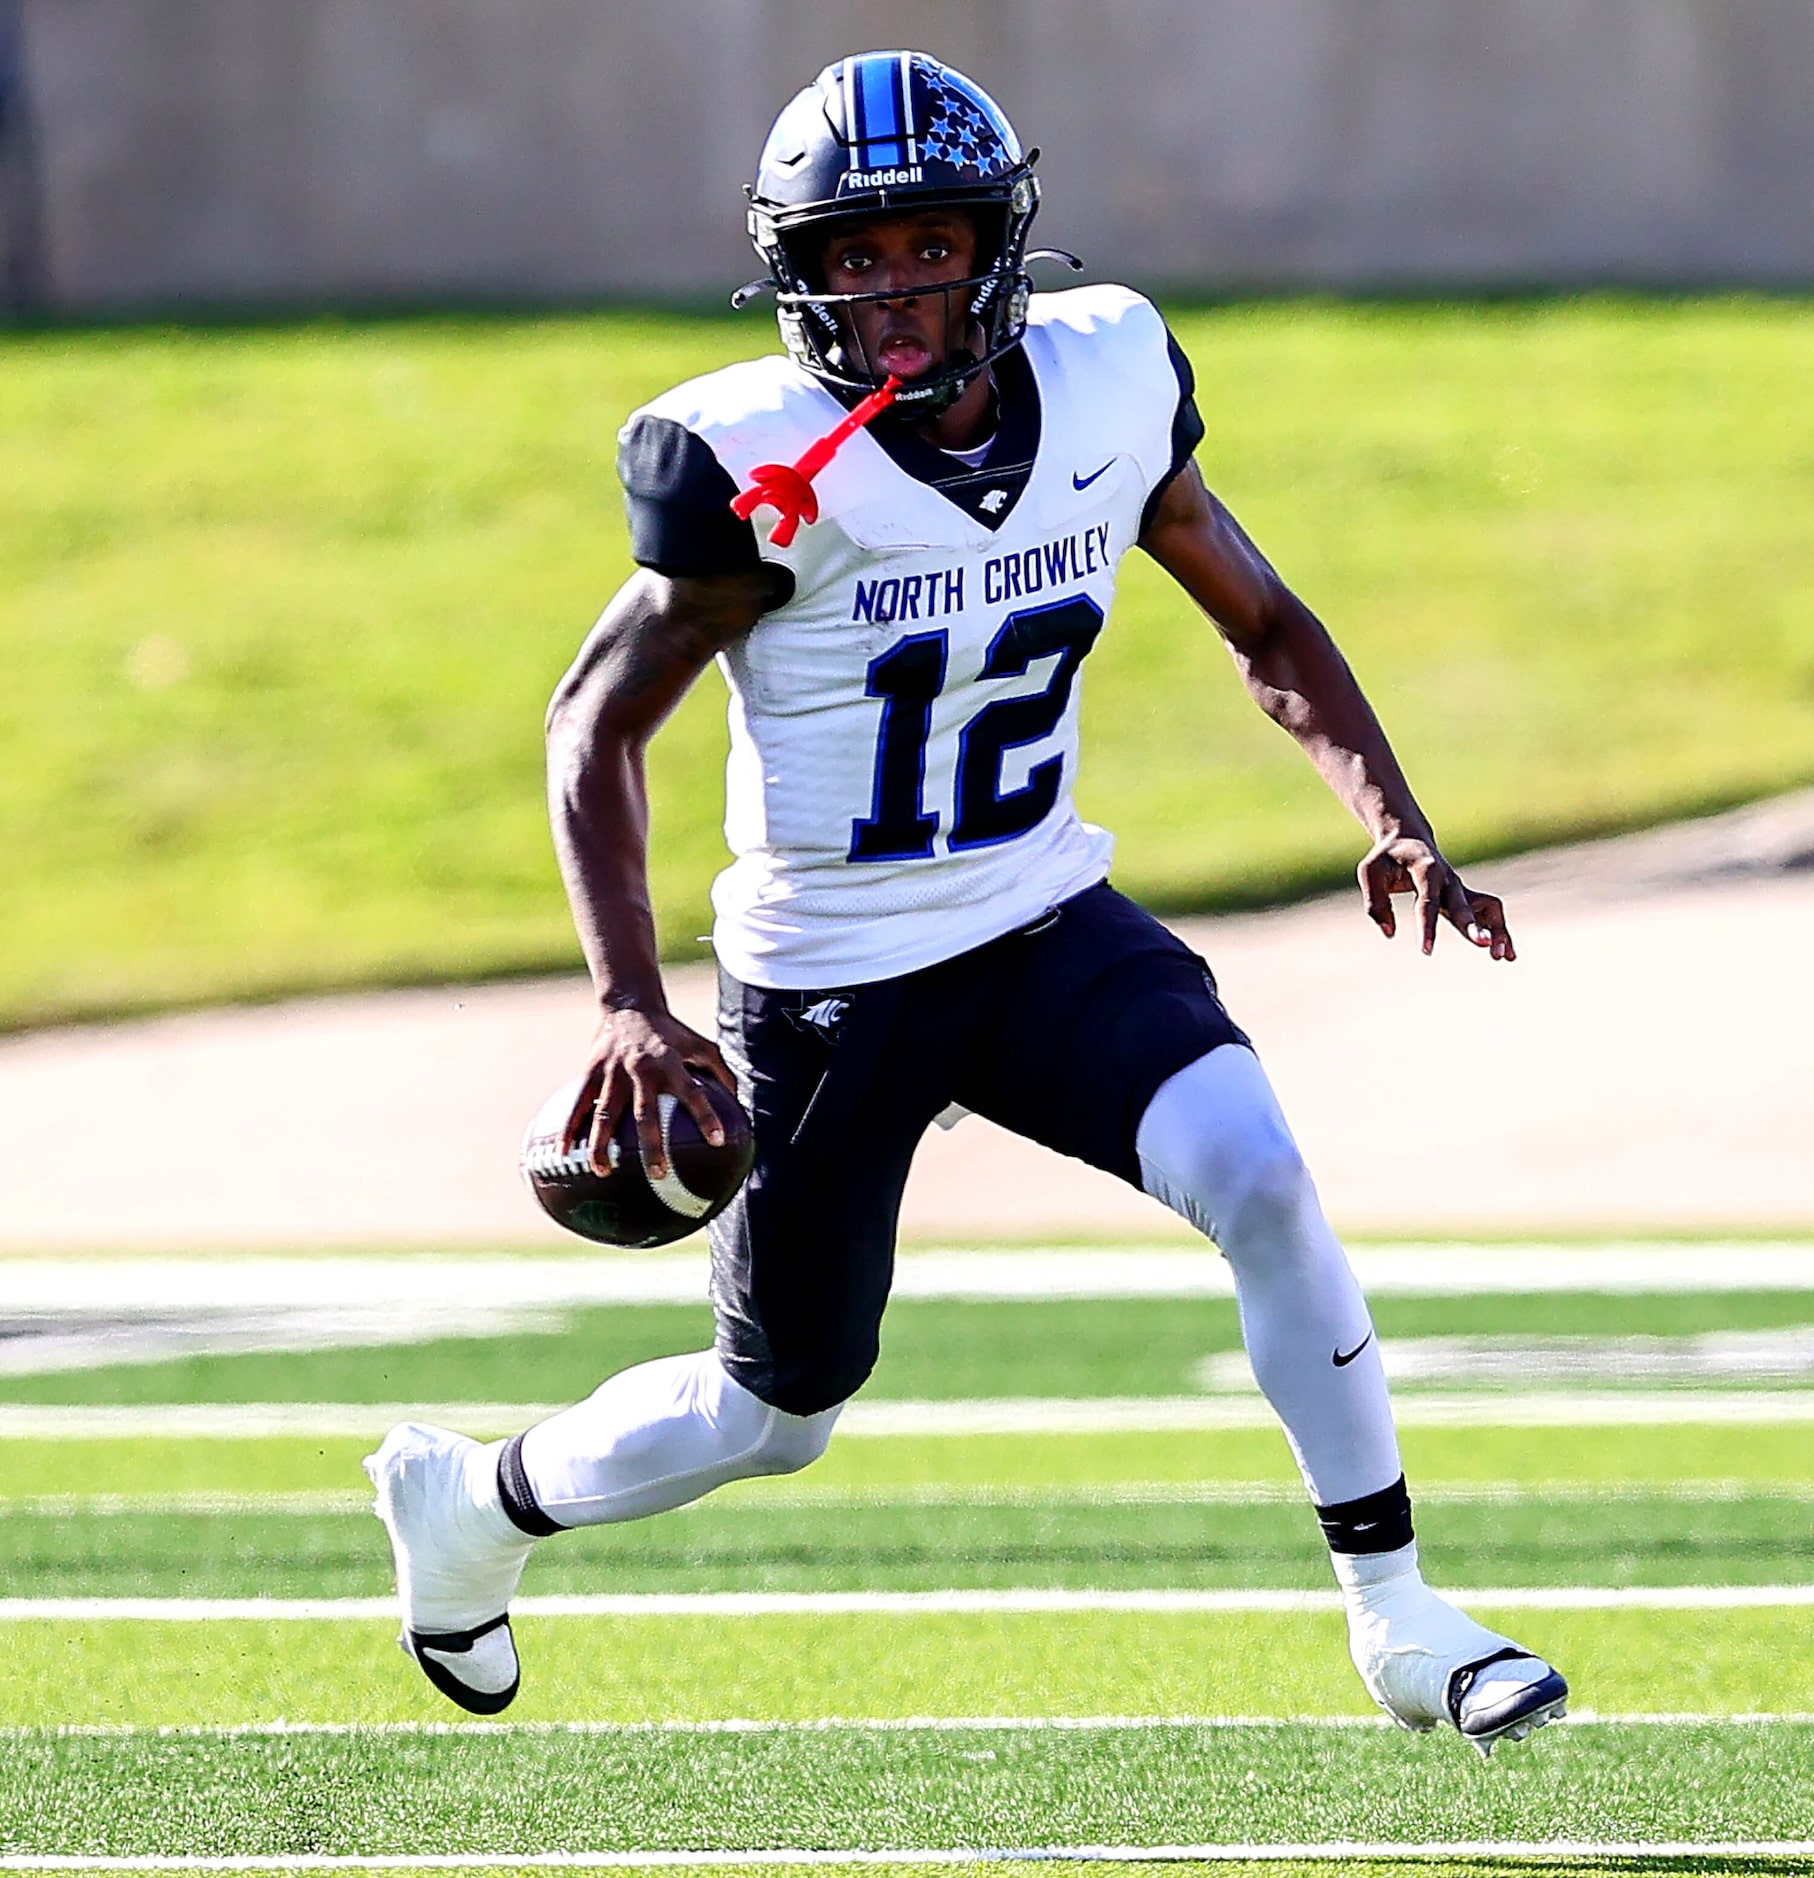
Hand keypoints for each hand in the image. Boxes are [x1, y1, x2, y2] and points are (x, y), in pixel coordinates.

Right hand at [560, 1007, 733, 1179]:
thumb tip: (739, 1102)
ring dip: (602, 1144)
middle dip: (651, 1144)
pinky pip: (579, 1104)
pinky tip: (565, 1153)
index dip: (706, 1115)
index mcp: (671, 1062)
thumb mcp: (700, 1044)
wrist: (629, 1005)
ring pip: (605, 1113)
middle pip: (645, 1112)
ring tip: (602, 1171)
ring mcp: (613, 1072)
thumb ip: (720, 1071)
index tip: (718, 1141)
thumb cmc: (671, 1032)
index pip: (693, 1091)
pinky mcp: (591, 1072)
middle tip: (659, 1173)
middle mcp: (641, 1069)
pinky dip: (570, 1128)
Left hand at [1358, 835, 1514, 960]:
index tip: (1426, 951)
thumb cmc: (1386, 857)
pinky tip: (1508, 955)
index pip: (1427, 902)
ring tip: (1502, 957)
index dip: (1427, 927)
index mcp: (1426, 869)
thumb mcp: (1370, 872)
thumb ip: (1376, 903)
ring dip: (1496, 930)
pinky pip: (1488, 913)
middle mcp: (1448, 879)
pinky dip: (1499, 931)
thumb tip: (1390, 933)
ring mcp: (1460, 888)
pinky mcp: (1465, 897)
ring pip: (1488, 907)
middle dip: (1472, 925)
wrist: (1408, 839)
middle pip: (1464, 904)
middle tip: (1482, 944)